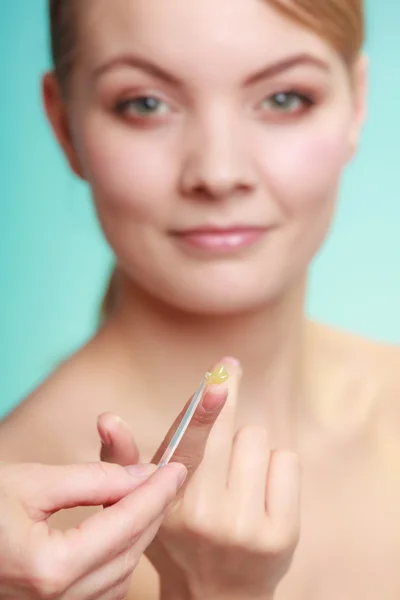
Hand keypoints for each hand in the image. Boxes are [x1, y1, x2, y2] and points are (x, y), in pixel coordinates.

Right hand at [0, 460, 185, 599]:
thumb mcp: (32, 482)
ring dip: (138, 537)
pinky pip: (103, 594)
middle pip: (129, 552)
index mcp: (49, 568)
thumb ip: (93, 479)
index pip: (124, 524)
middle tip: (164, 479)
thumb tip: (141, 475)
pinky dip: (119, 561)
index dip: (155, 492)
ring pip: (122, 577)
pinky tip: (120, 533)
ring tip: (144, 500)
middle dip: (152, 512)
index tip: (176, 469)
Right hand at [100, 358, 300, 599]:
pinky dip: (274, 466)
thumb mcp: (142, 501)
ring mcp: (248, 528)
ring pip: (258, 440)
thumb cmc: (177, 535)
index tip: (222, 372)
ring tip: (234, 476)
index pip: (190, 444)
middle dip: (226, 407)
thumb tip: (107, 418)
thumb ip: (123, 456)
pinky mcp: (283, 535)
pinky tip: (259, 490)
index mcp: (168, 504)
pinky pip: (286, 461)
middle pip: (233, 430)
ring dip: (247, 448)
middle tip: (228, 378)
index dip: (207, 408)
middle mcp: (209, 518)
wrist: (215, 595)